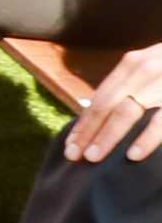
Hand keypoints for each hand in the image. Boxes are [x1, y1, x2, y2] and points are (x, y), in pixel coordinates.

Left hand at [63, 42, 161, 164]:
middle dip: (88, 133)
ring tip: (94, 157)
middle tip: (74, 156)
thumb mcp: (148, 68)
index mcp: (132, 65)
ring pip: (126, 113)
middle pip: (106, 106)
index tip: (69, 145)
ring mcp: (161, 85)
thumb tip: (96, 115)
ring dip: (107, 136)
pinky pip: (160, 121)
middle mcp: (142, 71)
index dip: (83, 123)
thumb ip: (128, 87)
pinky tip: (133, 155)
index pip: (99, 98)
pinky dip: (145, 138)